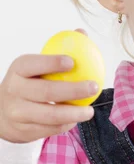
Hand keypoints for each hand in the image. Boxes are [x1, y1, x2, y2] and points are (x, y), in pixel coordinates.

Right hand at [0, 28, 95, 143]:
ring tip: (90, 111)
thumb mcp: (35, 66)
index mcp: (18, 69)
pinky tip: (76, 119)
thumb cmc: (27, 84)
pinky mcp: (25, 130)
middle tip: (94, 87)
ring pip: (51, 115)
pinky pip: (51, 128)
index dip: (52, 62)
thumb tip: (82, 33)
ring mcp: (18, 112)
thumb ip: (58, 51)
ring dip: (74, 113)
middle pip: (46, 91)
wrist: (2, 112)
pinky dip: (66, 124)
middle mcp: (14, 90)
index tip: (72, 62)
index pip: (33, 64)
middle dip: (73, 90)